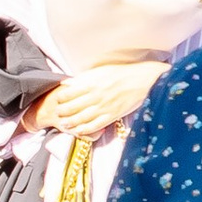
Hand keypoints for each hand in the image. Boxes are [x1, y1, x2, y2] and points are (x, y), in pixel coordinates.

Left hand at [32, 58, 168, 136]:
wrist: (144, 80)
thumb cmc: (123, 73)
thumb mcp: (101, 71)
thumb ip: (84, 78)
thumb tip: (68, 83)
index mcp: (92, 84)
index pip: (69, 93)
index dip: (61, 98)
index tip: (57, 100)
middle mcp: (96, 97)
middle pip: (73, 108)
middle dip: (63, 112)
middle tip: (57, 114)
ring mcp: (104, 108)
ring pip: (82, 118)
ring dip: (70, 122)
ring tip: (63, 125)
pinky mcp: (113, 116)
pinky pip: (96, 126)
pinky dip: (85, 130)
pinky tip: (79, 131)